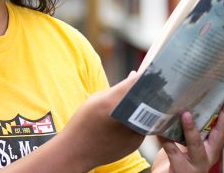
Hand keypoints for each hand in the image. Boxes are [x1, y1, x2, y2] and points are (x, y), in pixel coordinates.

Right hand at [2, 71, 146, 172]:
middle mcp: (126, 118)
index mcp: (113, 103)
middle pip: (146, 99)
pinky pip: (142, 128)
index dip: (145, 75)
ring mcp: (133, 133)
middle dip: (147, 92)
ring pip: (146, 115)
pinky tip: (126, 122)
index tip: (147, 71)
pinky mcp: (136, 144)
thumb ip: (118, 88)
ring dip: (143, 108)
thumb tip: (135, 76)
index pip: (137, 83)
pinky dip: (138, 123)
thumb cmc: (83, 122)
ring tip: (132, 106)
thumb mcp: (96, 99)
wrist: (77, 151)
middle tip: (145, 86)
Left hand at [151, 94, 223, 172]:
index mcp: (213, 146)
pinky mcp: (180, 168)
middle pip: (219, 133)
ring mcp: (196, 163)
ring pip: (195, 145)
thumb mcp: (193, 143)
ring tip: (185, 114)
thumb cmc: (182, 159)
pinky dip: (166, 140)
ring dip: (191, 129)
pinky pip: (172, 152)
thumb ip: (195, 127)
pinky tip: (160, 130)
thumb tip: (188, 99)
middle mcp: (209, 155)